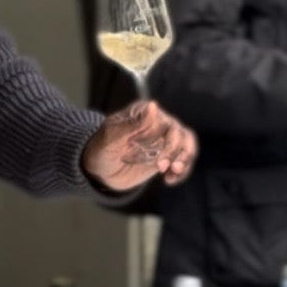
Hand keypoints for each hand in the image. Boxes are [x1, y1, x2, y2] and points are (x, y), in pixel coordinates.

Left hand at [81, 100, 196, 190]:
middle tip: (160, 167)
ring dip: (184, 159)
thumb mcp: (111, 137)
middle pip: (178, 133)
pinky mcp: (167, 154)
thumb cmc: (101, 149)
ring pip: (187, 143)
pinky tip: (170, 180)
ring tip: (173, 172)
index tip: (149, 154)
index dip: (160, 138)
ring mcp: (164, 139)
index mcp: (143, 112)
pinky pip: (185, 158)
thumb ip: (132, 123)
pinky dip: (183, 170)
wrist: (100, 169)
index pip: (163, 121)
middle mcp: (157, 123)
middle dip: (172, 151)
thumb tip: (153, 106)